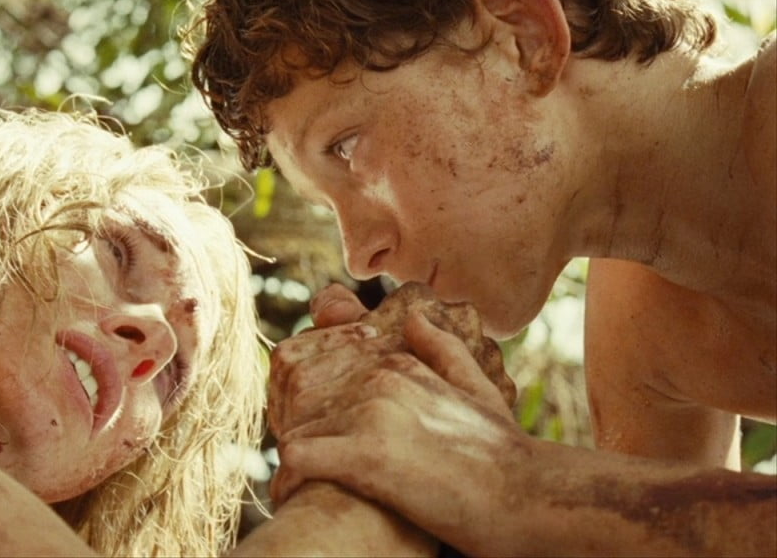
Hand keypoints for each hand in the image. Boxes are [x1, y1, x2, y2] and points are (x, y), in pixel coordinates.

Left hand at [268, 288, 529, 552]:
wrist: (529, 498)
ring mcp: (371, 415)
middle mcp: (380, 380)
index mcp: (399, 365)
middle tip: (302, 471)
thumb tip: (417, 318)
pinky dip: (288, 482)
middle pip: (307, 405)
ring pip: (296, 429)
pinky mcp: (363, 457)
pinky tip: (296, 498)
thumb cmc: (505, 454)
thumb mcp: (479, 390)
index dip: (321, 415)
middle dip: (301, 436)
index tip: (320, 442)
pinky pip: (295, 460)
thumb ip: (445, 352)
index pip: (330, 382)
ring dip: (293, 463)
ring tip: (297, 489)